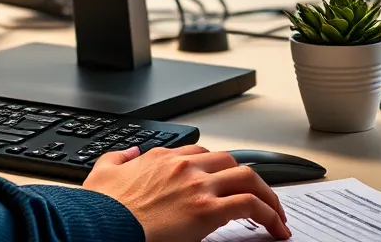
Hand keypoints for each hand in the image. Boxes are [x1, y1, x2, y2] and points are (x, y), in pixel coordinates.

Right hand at [83, 145, 289, 241]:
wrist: (107, 223)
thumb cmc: (106, 206)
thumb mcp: (103, 170)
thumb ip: (118, 157)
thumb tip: (128, 153)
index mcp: (160, 157)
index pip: (199, 152)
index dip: (217, 166)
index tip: (225, 180)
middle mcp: (183, 165)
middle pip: (229, 160)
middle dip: (248, 178)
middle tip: (259, 196)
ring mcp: (197, 185)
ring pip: (247, 177)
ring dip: (268, 195)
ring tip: (277, 214)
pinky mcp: (208, 209)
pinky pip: (250, 205)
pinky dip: (270, 215)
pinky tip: (276, 228)